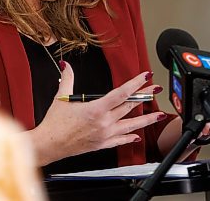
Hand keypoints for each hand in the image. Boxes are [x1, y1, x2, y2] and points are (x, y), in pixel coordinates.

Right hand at [27, 62, 165, 165]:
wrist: (50, 145)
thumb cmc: (55, 124)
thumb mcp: (61, 97)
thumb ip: (67, 78)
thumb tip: (65, 65)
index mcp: (96, 109)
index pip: (121, 93)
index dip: (135, 84)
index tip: (145, 77)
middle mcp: (104, 122)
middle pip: (129, 107)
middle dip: (145, 96)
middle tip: (155, 89)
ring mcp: (105, 135)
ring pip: (131, 125)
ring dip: (146, 119)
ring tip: (159, 115)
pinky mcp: (102, 144)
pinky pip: (120, 140)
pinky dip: (130, 137)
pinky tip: (137, 135)